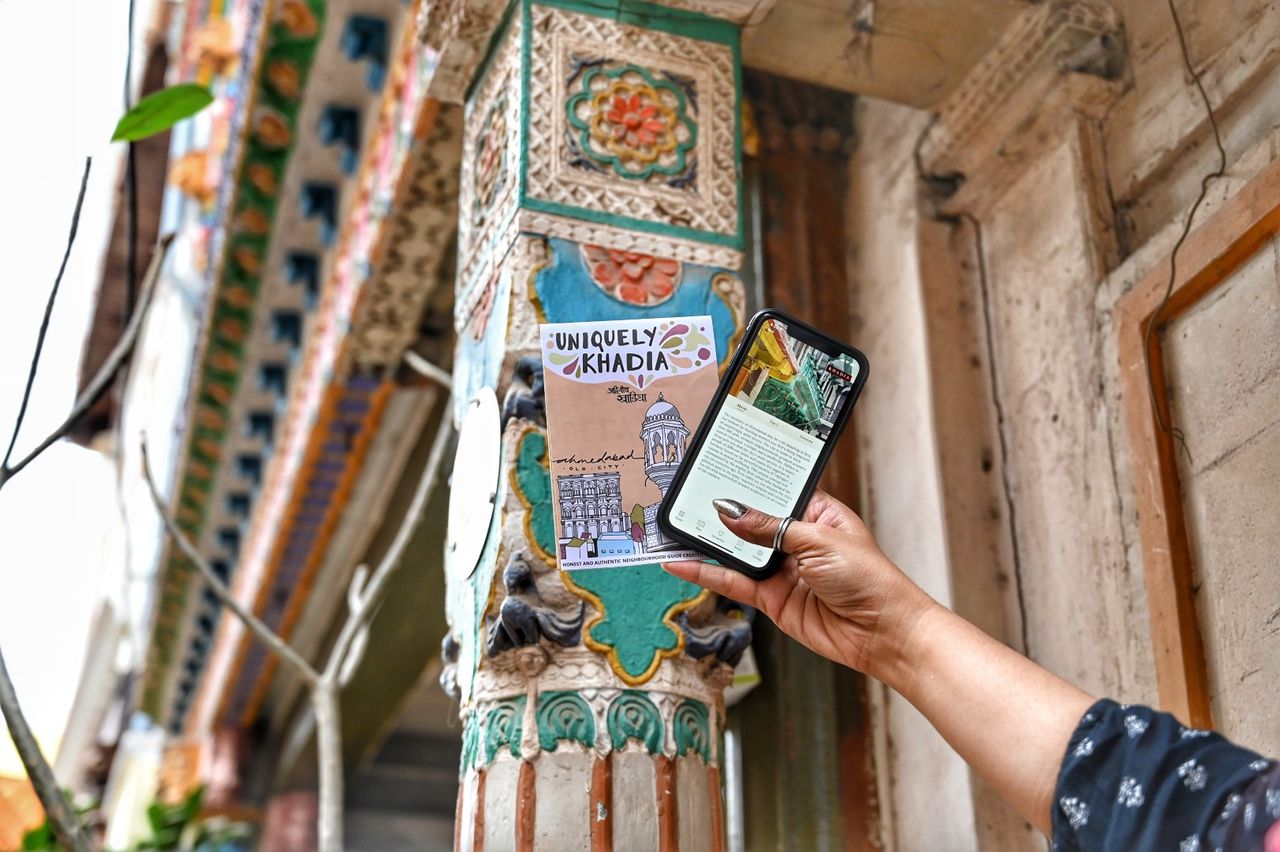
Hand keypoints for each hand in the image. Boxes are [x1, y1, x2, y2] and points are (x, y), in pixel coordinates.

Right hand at [663, 490, 939, 678]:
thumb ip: (769, 528)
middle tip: (681, 499)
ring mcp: (782, 570)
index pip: (773, 491)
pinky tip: (682, 566)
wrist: (883, 633)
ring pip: (736, 553)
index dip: (746, 483)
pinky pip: (733, 583)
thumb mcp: (818, 541)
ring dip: (706, 543)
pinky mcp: (772, 599)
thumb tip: (729, 510)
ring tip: (670, 530)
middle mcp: (796, 540)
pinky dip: (706, 575)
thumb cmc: (869, 578)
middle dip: (718, 513)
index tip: (713, 472)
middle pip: (749, 522)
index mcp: (815, 513)